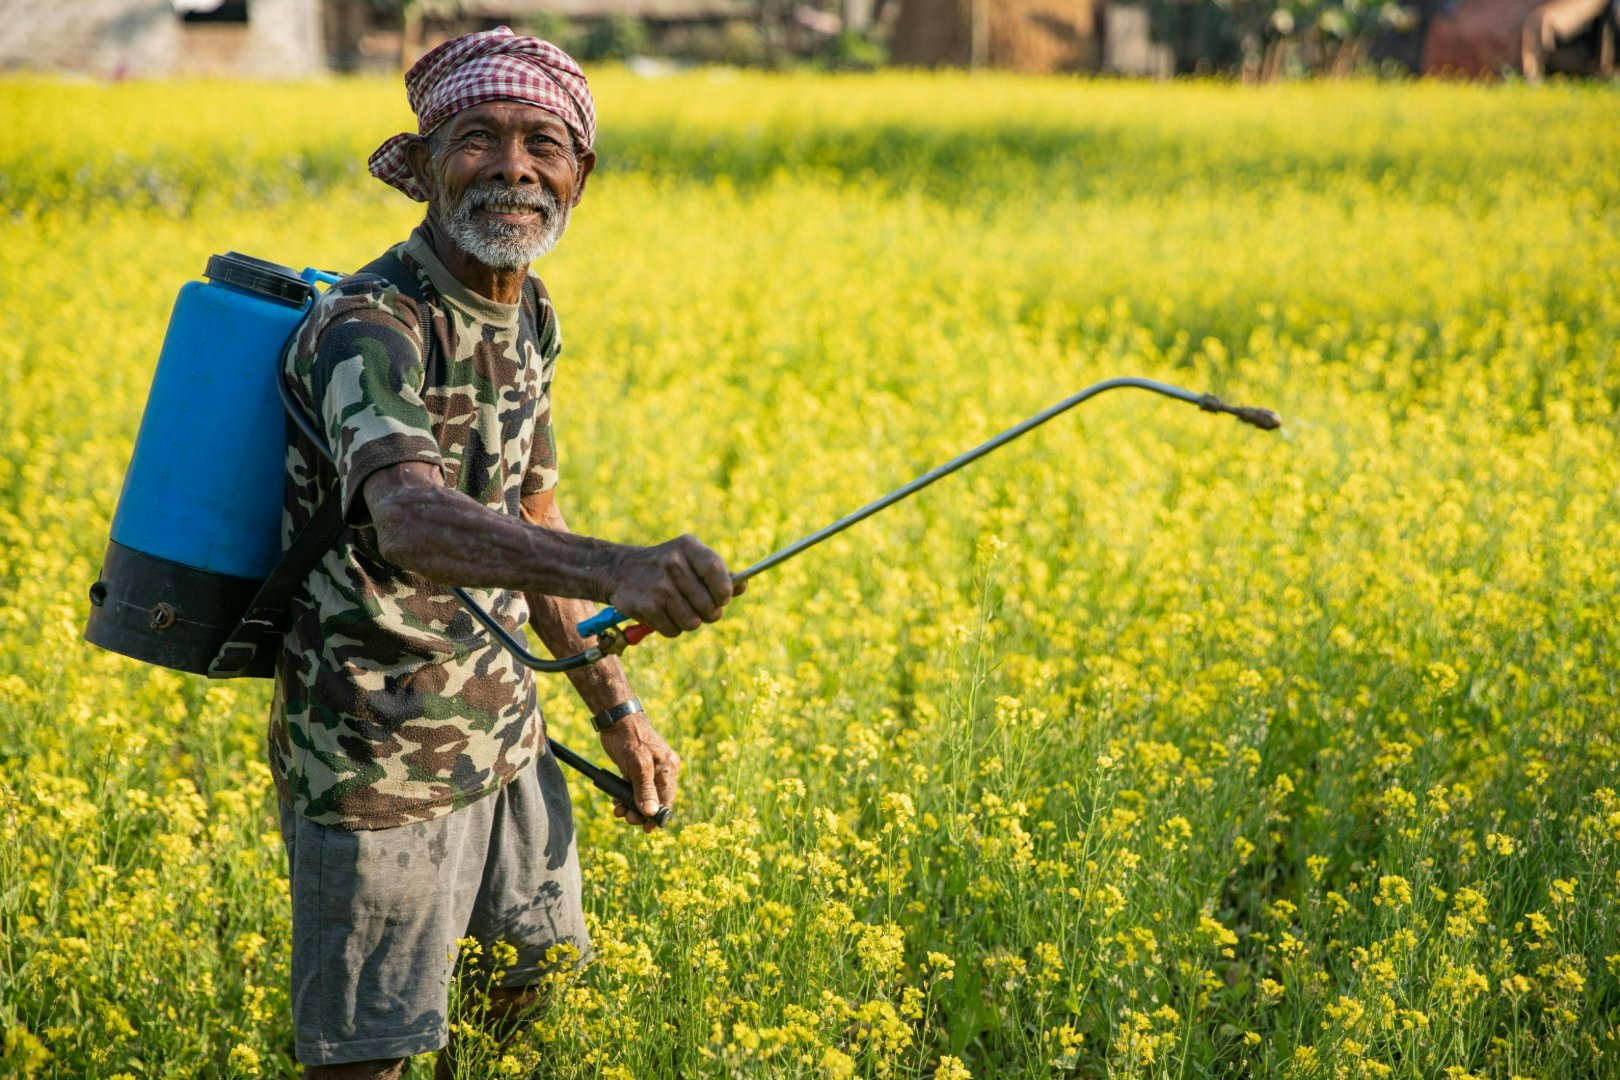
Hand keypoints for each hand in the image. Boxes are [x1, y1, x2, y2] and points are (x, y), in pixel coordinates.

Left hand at [598, 712, 678, 831]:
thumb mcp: (638, 765)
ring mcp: (650, 770)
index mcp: (668, 768)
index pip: (667, 800)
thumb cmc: (629, 739)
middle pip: (655, 800)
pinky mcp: (638, 769)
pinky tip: (617, 802)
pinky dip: (626, 797)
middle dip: (641, 813)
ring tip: (618, 810)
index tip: (646, 829)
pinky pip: (635, 789)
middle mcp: (662, 770)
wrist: (616, 719)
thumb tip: (650, 813)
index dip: (657, 816)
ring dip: (631, 807)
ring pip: (643, 796)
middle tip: (627, 818)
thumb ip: (645, 789)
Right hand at [605, 534, 746, 637]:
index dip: (724, 592)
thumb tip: (743, 586)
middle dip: (707, 613)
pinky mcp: (646, 605)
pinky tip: (661, 613)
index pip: (717, 572)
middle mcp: (673, 563)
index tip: (722, 599)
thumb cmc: (665, 567)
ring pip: (693, 622)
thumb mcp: (689, 559)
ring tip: (676, 609)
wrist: (620, 570)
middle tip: (697, 607)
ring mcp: (659, 585)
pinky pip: (674, 631)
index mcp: (688, 547)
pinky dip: (671, 628)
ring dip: (688, 622)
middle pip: (709, 606)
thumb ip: (716, 574)